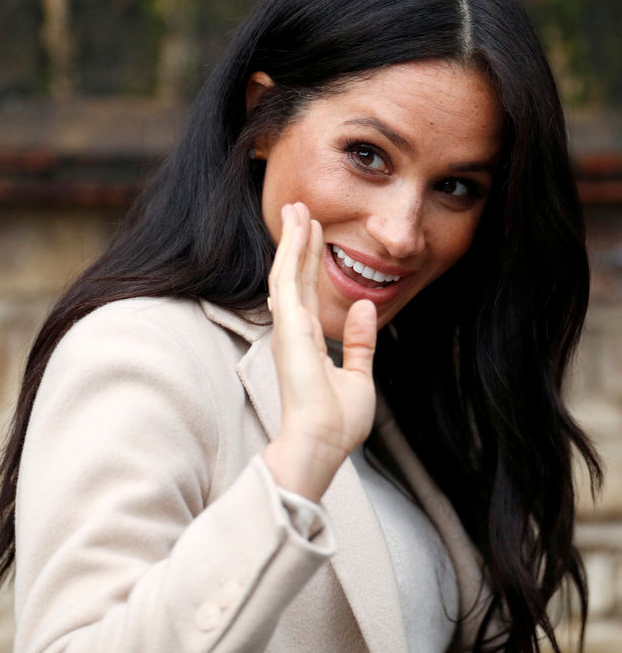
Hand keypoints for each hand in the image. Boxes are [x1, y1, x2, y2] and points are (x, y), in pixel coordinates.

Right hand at [262, 202, 376, 502]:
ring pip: (288, 270)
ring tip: (297, 209)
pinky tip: (299, 229)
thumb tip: (363, 305)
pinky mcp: (289, 327)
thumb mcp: (359, 376)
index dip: (310, 260)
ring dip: (293, 238)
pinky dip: (294, 252)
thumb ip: (360, 341)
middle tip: (299, 210)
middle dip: (298, 241)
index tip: (314, 233)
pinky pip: (290, 279)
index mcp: (307, 340)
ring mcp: (288, 327)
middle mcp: (294, 329)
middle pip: (295, 274)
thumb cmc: (337, 421)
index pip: (308, 291)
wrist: (322, 443)